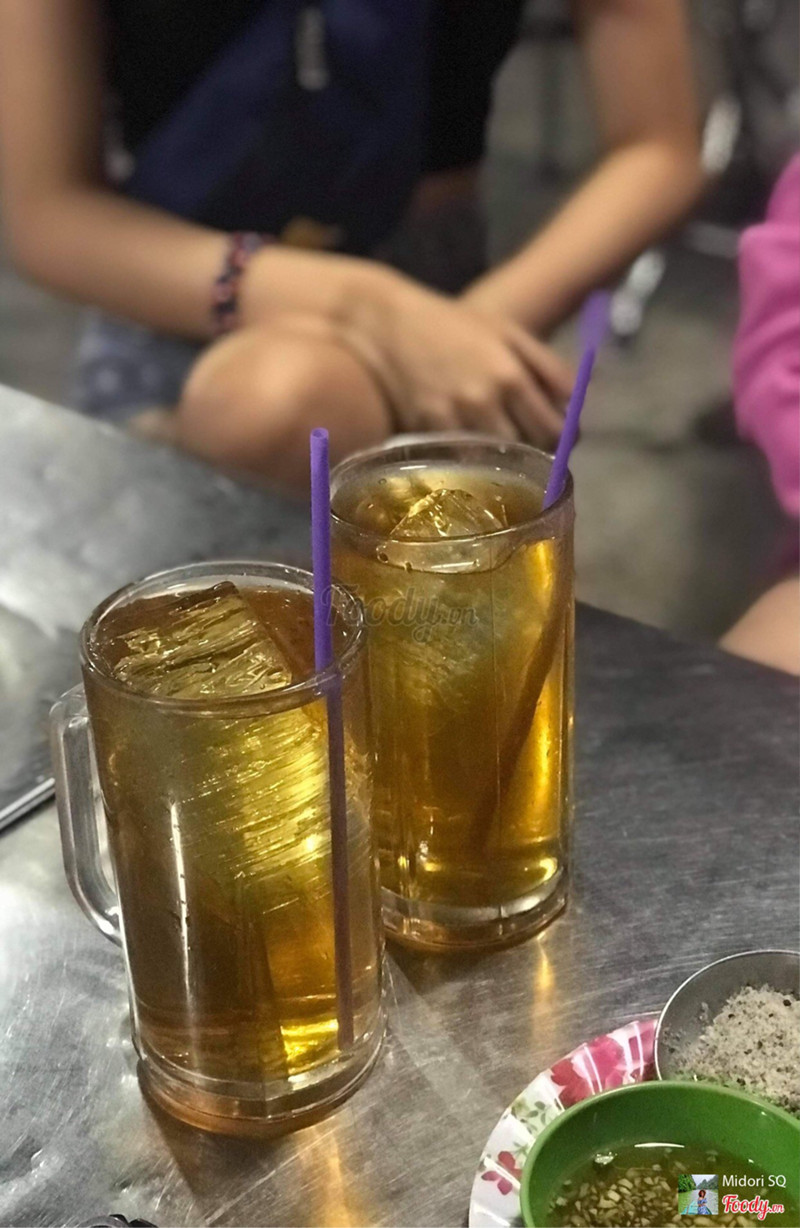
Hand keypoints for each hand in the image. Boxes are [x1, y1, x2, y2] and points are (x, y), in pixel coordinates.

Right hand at [335, 268, 572, 445]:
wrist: (387, 324)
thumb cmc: (454, 324)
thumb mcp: (509, 332)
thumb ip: (549, 369)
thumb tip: (578, 407)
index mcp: (510, 375)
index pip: (551, 430)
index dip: (562, 440)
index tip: (559, 439)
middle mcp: (482, 402)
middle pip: (523, 451)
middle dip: (533, 452)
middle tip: (531, 445)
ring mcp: (450, 419)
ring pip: (490, 461)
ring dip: (501, 459)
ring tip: (501, 447)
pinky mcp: (423, 431)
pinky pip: (458, 457)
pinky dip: (469, 456)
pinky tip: (469, 446)